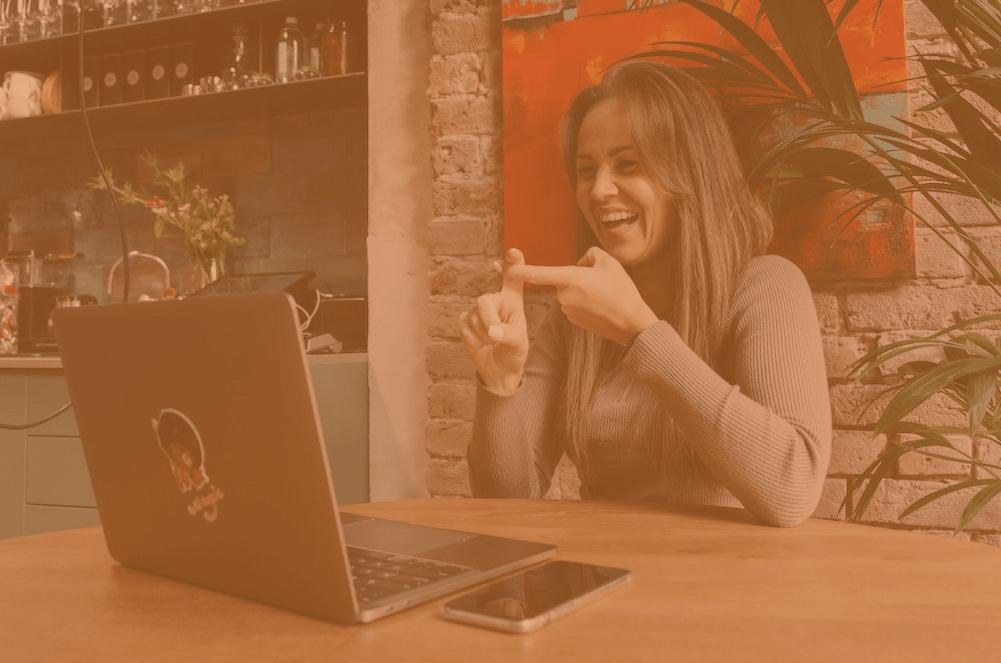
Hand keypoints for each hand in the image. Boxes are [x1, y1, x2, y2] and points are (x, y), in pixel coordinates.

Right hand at [459, 248, 530, 394]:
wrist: (499, 369)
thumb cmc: (513, 352)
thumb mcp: (519, 344)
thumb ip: (509, 334)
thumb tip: (492, 331)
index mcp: (512, 301)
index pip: (513, 279)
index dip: (513, 265)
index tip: (514, 252)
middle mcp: (495, 301)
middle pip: (484, 300)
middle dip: (488, 321)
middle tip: (496, 336)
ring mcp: (478, 311)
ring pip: (474, 318)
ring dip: (483, 336)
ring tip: (492, 343)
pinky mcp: (465, 321)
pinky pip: (464, 327)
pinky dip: (473, 340)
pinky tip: (480, 344)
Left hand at [505, 247, 657, 344]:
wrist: (632, 324)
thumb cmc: (622, 291)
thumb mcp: (610, 263)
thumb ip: (590, 255)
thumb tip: (581, 263)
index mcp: (570, 279)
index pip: (540, 273)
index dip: (521, 269)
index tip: (504, 266)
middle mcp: (564, 296)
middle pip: (564, 278)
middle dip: (578, 276)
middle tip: (601, 283)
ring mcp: (567, 310)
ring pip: (570, 291)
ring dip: (582, 290)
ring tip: (604, 296)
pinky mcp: (573, 320)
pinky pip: (574, 304)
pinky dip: (585, 302)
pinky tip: (601, 306)